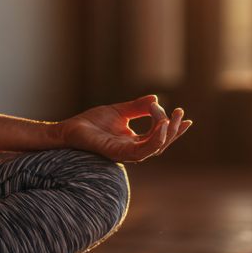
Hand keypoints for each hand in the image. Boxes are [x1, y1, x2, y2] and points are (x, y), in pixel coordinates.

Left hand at [60, 95, 190, 163]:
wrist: (70, 129)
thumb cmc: (92, 123)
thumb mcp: (120, 111)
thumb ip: (138, 107)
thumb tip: (157, 99)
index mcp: (134, 141)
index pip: (159, 136)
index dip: (172, 126)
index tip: (181, 113)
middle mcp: (133, 149)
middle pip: (161, 143)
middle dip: (174, 130)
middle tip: (181, 114)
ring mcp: (126, 153)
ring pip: (155, 149)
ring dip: (167, 134)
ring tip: (172, 119)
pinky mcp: (118, 153)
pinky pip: (141, 151)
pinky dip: (154, 140)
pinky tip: (161, 127)